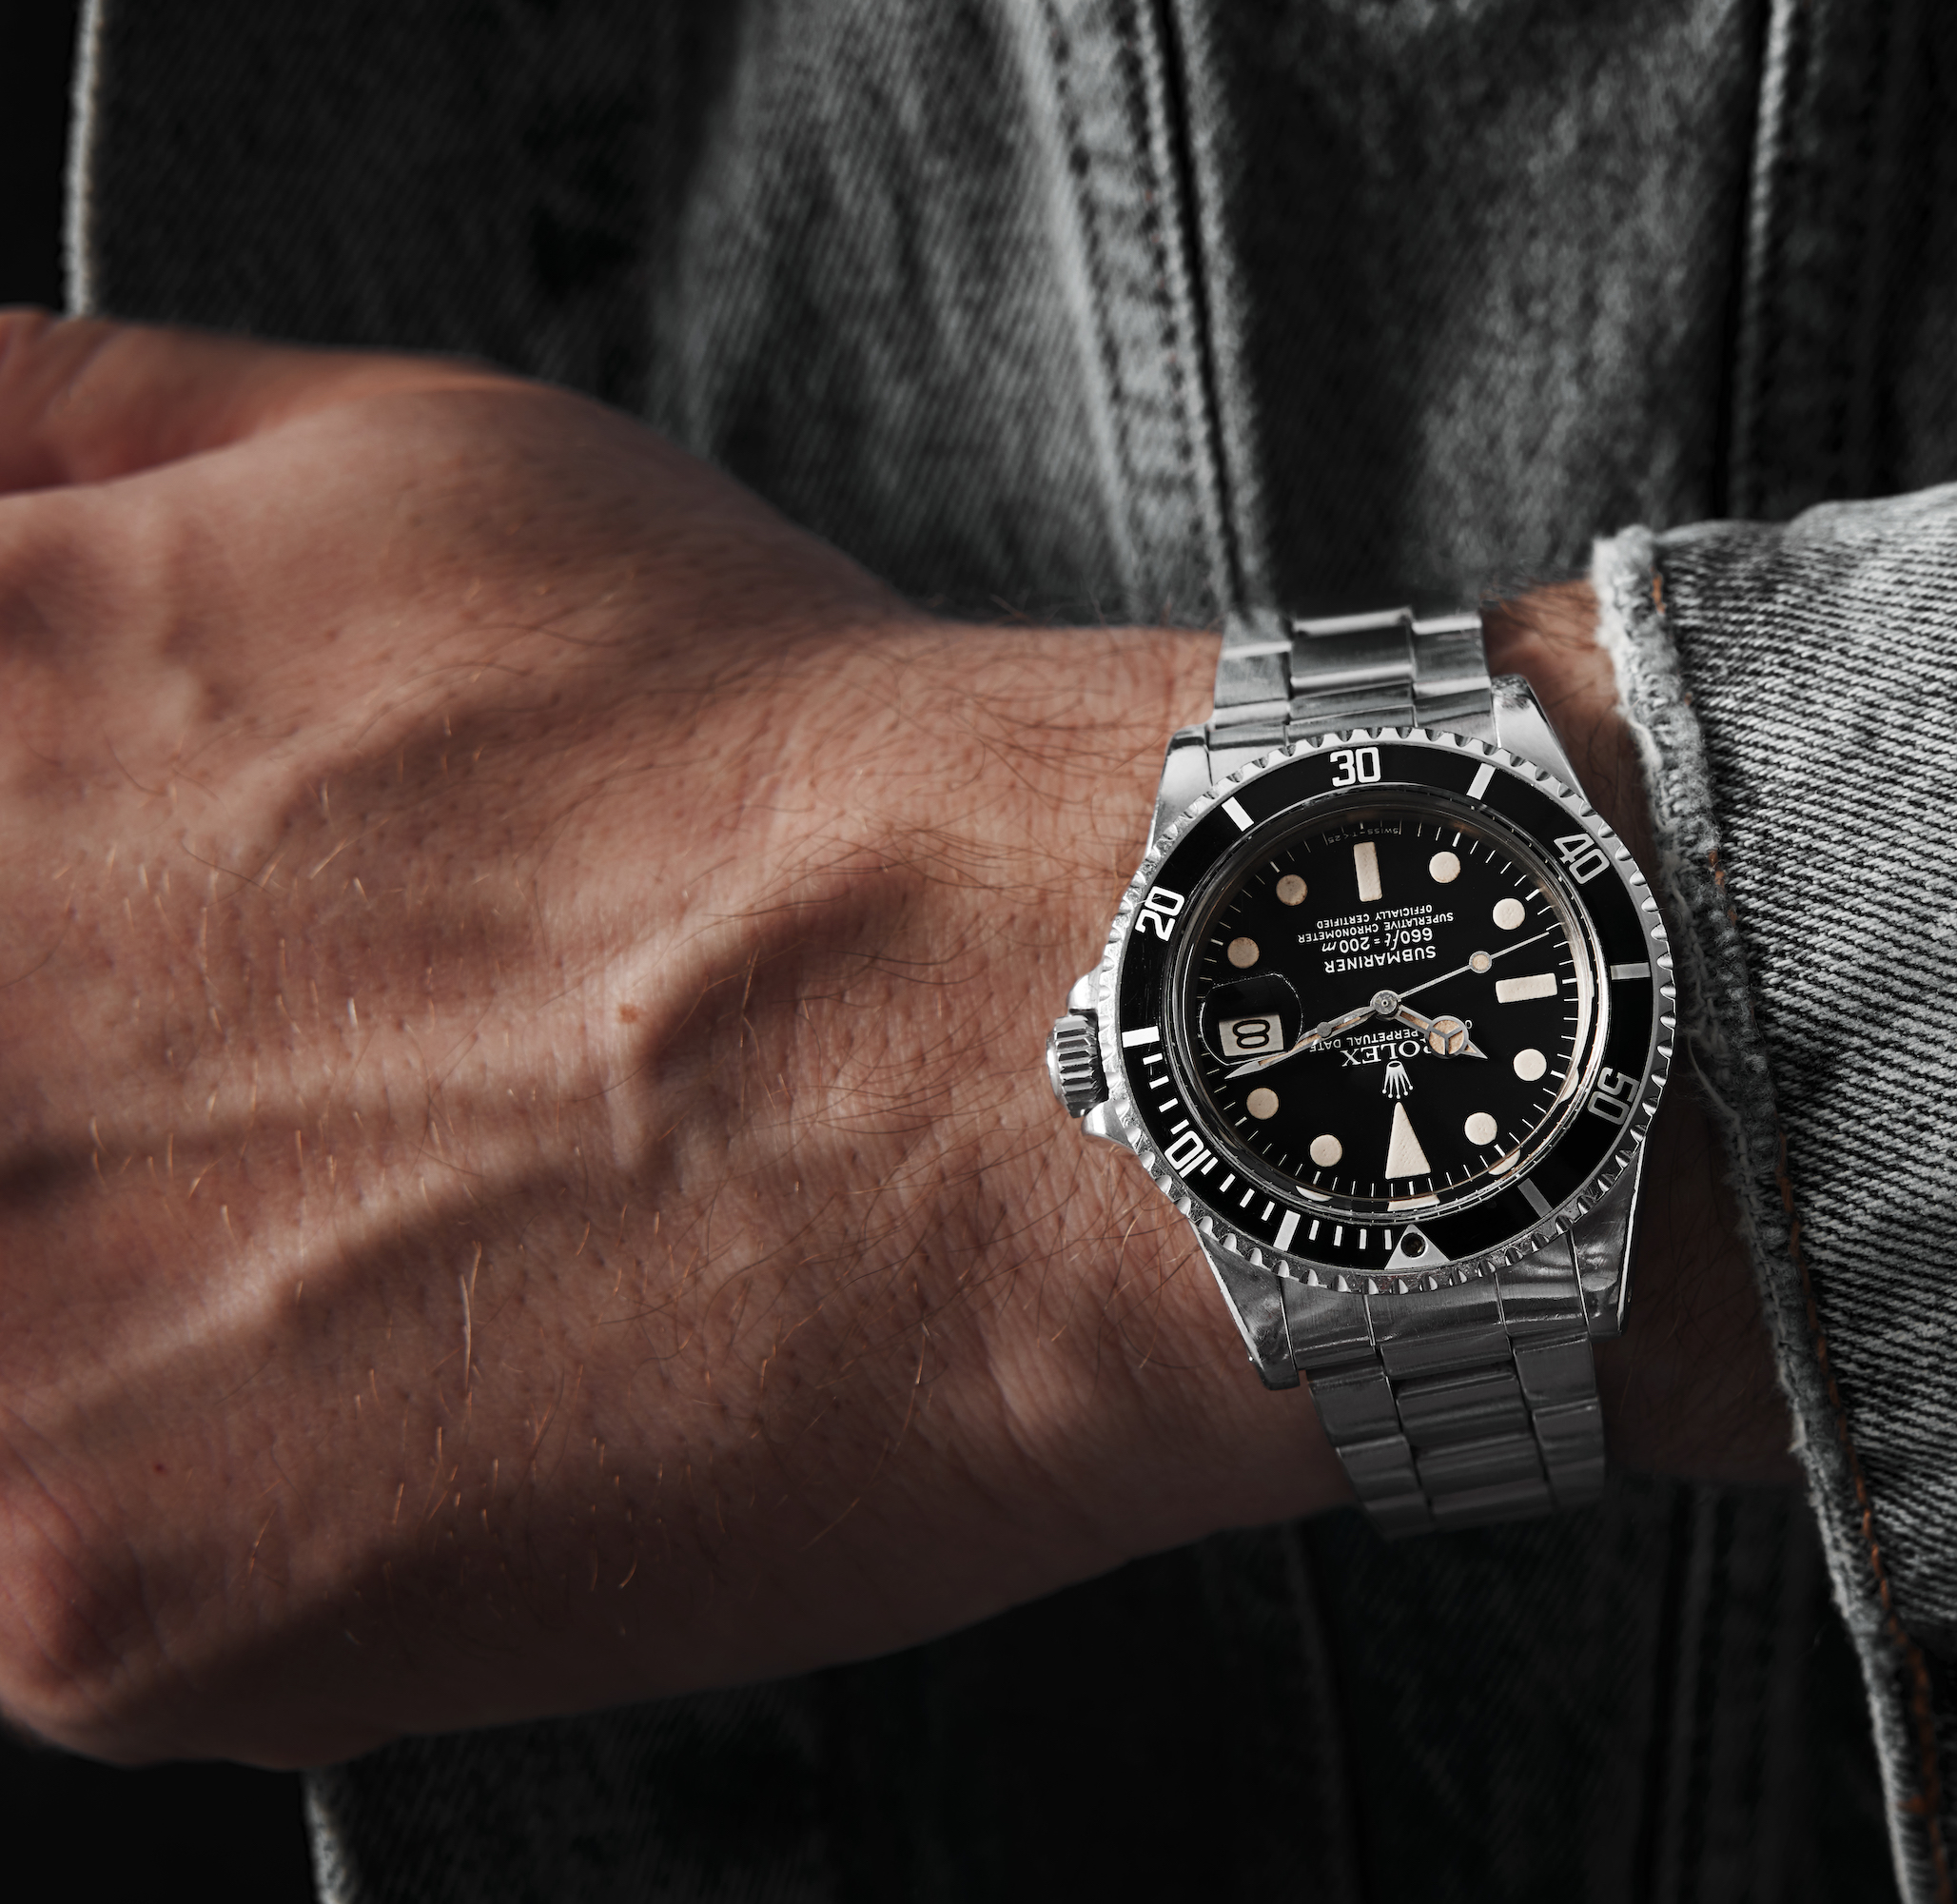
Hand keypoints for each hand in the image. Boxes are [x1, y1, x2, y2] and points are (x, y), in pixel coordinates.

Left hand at [0, 316, 1791, 1770]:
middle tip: (316, 1118)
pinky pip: (71, 1589)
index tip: (107, 986)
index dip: (31, 961)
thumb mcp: (389, 454)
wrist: (1070, 1045)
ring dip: (135, 1329)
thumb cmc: (785, 765)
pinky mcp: (89, 1595)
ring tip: (388, 1258)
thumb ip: (67, 440)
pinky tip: (448, 1407)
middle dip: (86, 1124)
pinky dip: (242, 1524)